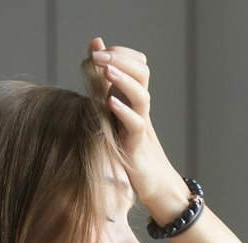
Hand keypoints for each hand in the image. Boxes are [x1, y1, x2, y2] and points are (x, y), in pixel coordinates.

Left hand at [87, 38, 186, 219]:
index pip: (137, 65)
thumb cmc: (132, 154)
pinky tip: (110, 101)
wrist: (157, 187)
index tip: (98, 49)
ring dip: (123, 79)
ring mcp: (141, 127)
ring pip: (140, 96)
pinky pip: (136, 125)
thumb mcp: (115, 120)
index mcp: (135, 101)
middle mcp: (140, 110)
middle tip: (98, 55)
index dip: (121, 52)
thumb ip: (104, 91)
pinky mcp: (138, 148)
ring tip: (106, 68)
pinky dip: (125, 112)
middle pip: (141, 73)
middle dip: (120, 58)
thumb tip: (91, 65)